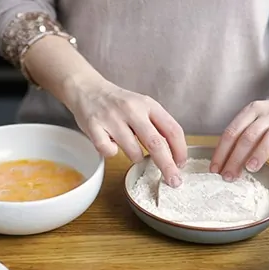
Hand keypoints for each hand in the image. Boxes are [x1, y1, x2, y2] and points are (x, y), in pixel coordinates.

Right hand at [66, 78, 187, 186]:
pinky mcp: (94, 126)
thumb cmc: (118, 103)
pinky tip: (109, 141)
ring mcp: (112, 118)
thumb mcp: (142, 106)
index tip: (181, 164)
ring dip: (135, 157)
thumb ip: (157, 126)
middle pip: (156, 144)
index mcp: (148, 104)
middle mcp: (132, 109)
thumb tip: (173, 155)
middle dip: (167, 166)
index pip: (172, 129)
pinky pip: (109, 152)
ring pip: (133, 152)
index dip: (180, 150)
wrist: (87, 88)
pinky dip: (111, 152)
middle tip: (173, 181)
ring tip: (128, 145)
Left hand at [210, 90, 268, 179]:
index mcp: (252, 110)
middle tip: (229, 175)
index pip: (232, 131)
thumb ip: (242, 137)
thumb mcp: (256, 120)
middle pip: (249, 135)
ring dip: (259, 153)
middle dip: (236, 157)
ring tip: (250, 169)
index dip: (222, 152)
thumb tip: (224, 164)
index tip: (215, 169)